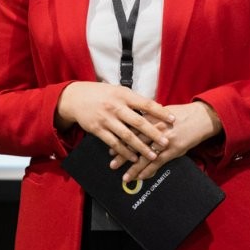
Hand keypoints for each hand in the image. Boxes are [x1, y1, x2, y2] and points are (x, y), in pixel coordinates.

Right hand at [56, 81, 175, 163]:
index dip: (160, 112)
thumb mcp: (119, 91)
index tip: (173, 119)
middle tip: (166, 142)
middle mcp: (116, 107)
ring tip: (153, 155)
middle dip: (154, 133)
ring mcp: (106, 120)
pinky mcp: (98, 130)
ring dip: (141, 147)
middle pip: (138, 122)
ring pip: (127, 136)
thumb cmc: (102, 94)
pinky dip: (125, 152)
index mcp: (124, 95)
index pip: (146, 104)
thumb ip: (135, 100)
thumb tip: (156, 107)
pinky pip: (114, 143)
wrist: (76, 98)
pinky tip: (134, 157)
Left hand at [117, 100, 222, 181]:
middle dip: (122, 155)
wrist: (201, 118)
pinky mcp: (173, 150)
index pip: (132, 130)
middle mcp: (156, 129)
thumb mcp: (163, 112)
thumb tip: (134, 121)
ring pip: (145, 156)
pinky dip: (149, 170)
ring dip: (134, 168)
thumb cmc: (182, 114)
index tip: (111, 146)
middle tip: (112, 163)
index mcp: (152, 118)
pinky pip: (158, 162)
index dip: (120, 139)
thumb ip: (149, 117)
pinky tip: (141, 177)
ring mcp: (164, 140)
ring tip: (125, 177)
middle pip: (135, 144)